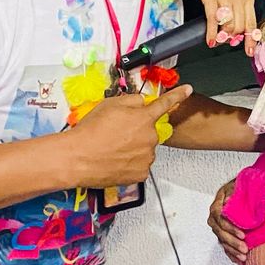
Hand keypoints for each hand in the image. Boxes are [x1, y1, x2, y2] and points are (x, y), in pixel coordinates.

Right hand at [63, 84, 191, 186]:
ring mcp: (147, 157)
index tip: (187, 90)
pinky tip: (115, 160)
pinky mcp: (140, 174)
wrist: (77, 158)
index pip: (165, 103)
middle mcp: (150, 137)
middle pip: (149, 131)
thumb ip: (132, 100)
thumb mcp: (110, 104)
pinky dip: (130, 164)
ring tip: (111, 149)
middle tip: (116, 135)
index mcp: (144, 118)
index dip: (178, 95)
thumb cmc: (90, 131)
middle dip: (137, 131)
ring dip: (133, 148)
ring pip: (145, 149)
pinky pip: (139, 165)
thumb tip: (141, 103)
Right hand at [189, 0, 255, 47]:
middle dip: (234, 38)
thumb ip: (240, 9)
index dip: (251, 40)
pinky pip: (213, 20)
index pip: (252, 23)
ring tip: (218, 39)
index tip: (249, 51)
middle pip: (240, 27)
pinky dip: (212, 33)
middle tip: (227, 41)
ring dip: (223, 36)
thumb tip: (238, 30)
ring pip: (228, 25)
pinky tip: (210, 40)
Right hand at [208, 178, 248, 264]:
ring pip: (222, 242)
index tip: (243, 234)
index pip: (220, 219)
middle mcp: (214, 218)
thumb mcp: (237, 186)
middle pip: (220, 233)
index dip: (231, 228)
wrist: (240, 190)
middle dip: (233, 242)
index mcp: (216, 206)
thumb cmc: (240, 188)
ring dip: (233, 251)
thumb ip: (233, 193)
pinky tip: (239, 261)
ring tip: (244, 257)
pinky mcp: (223, 234)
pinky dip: (232, 254)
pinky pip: (225, 247)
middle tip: (245, 248)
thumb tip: (228, 200)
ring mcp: (218, 228)